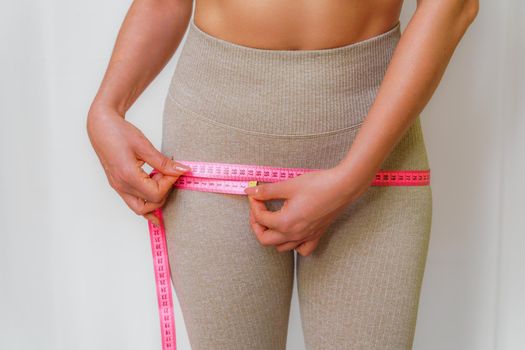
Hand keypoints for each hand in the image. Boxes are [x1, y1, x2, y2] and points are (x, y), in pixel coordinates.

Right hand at [87, 105, 190, 224]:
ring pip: (140, 209)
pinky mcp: (119, 185)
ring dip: (156, 200)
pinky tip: (156, 208)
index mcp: (128, 176)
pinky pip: (133, 203)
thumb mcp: (144, 146)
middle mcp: (121, 186)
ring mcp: (118, 187)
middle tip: (168, 175)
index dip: (169, 183)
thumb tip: (182, 170)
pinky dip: (146, 205)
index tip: (175, 170)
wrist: (101, 126)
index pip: (156, 193)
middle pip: (150, 204)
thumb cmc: (118, 132)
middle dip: (164, 192)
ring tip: (162, 182)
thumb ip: (163, 163)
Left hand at [245, 166, 367, 255]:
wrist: (343, 187)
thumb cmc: (318, 185)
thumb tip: (250, 192)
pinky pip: (302, 249)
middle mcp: (294, 234)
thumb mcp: (289, 186)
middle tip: (258, 209)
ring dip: (272, 236)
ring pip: (281, 247)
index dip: (254, 204)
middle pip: (265, 239)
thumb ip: (267, 191)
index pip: (260, 218)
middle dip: (257, 224)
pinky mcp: (317, 235)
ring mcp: (306, 237)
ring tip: (272, 220)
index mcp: (285, 222)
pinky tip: (292, 232)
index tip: (255, 194)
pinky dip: (294, 245)